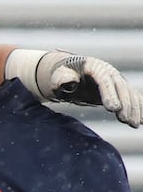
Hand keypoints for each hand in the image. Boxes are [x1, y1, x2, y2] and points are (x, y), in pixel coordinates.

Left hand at [16, 49, 142, 127]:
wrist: (67, 72)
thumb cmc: (60, 76)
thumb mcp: (58, 76)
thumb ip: (62, 78)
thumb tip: (68, 81)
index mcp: (94, 67)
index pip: (104, 80)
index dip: (110, 94)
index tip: (114, 109)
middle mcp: (108, 72)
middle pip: (120, 87)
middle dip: (126, 104)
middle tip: (126, 120)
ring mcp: (114, 80)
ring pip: (128, 94)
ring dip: (134, 109)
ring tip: (134, 124)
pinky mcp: (117, 90)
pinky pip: (130, 98)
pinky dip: (137, 108)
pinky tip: (141, 120)